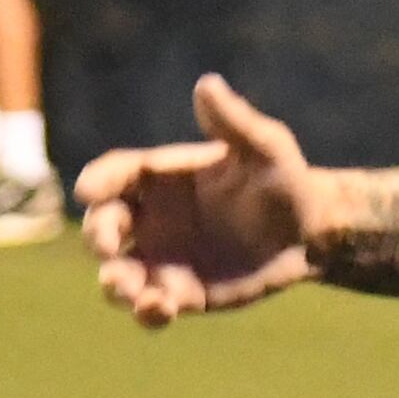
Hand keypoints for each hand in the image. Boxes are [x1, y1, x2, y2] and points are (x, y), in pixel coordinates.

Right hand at [82, 75, 321, 327]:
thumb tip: (207, 85)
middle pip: (104, 225)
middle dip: (99, 235)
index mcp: (160, 177)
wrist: (309, 232)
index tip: (89, 189)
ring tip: (127, 289)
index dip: (98, 181)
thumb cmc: (284, 180)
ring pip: (118, 274)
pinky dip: (148, 312)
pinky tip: (162, 309)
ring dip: (114, 283)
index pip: (115, 175)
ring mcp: (162, 258)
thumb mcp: (265, 147)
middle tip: (109, 247)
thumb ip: (234, 122)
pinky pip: (152, 307)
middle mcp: (152, 218)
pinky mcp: (181, 294)